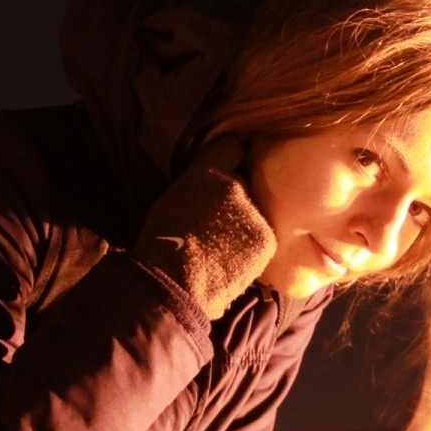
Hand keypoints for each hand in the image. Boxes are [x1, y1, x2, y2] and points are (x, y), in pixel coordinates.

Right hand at [133, 136, 275, 319]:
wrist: (173, 282)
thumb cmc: (163, 240)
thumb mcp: (174, 196)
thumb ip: (201, 180)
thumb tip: (221, 172)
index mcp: (208, 170)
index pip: (232, 148)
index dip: (228, 161)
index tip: (224, 172)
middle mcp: (237, 185)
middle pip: (244, 184)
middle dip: (235, 198)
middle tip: (215, 221)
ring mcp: (255, 213)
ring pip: (254, 211)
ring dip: (244, 223)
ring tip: (219, 245)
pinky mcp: (266, 239)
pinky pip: (261, 236)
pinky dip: (250, 246)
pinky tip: (228, 258)